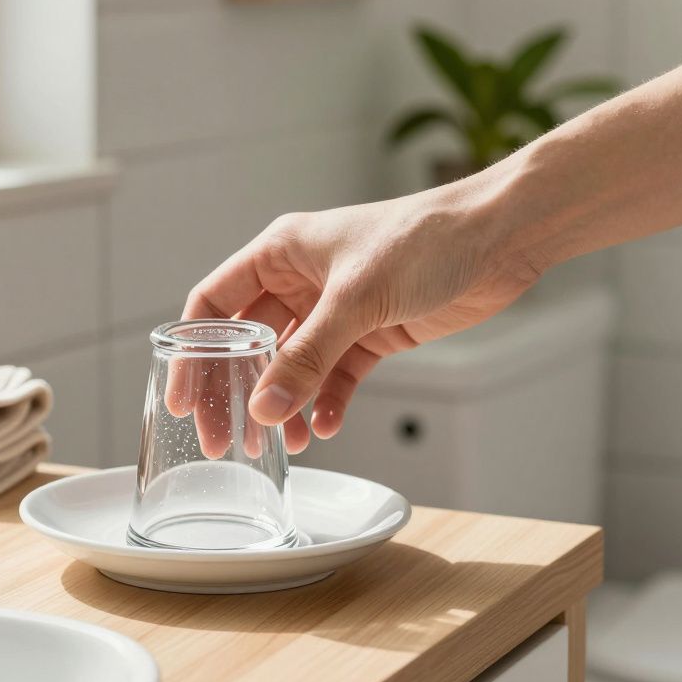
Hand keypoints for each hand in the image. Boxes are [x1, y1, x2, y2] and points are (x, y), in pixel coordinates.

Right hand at [176, 179, 541, 453]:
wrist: (499, 238)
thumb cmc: (424, 240)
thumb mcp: (355, 300)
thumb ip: (307, 358)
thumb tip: (263, 409)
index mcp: (281, 253)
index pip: (215, 305)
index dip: (193, 351)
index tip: (183, 397)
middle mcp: (301, 280)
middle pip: (248, 344)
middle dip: (237, 392)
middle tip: (224, 440)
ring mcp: (336, 310)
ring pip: (293, 367)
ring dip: (284, 404)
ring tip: (280, 443)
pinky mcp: (372, 333)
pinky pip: (335, 376)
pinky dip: (326, 402)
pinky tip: (323, 427)